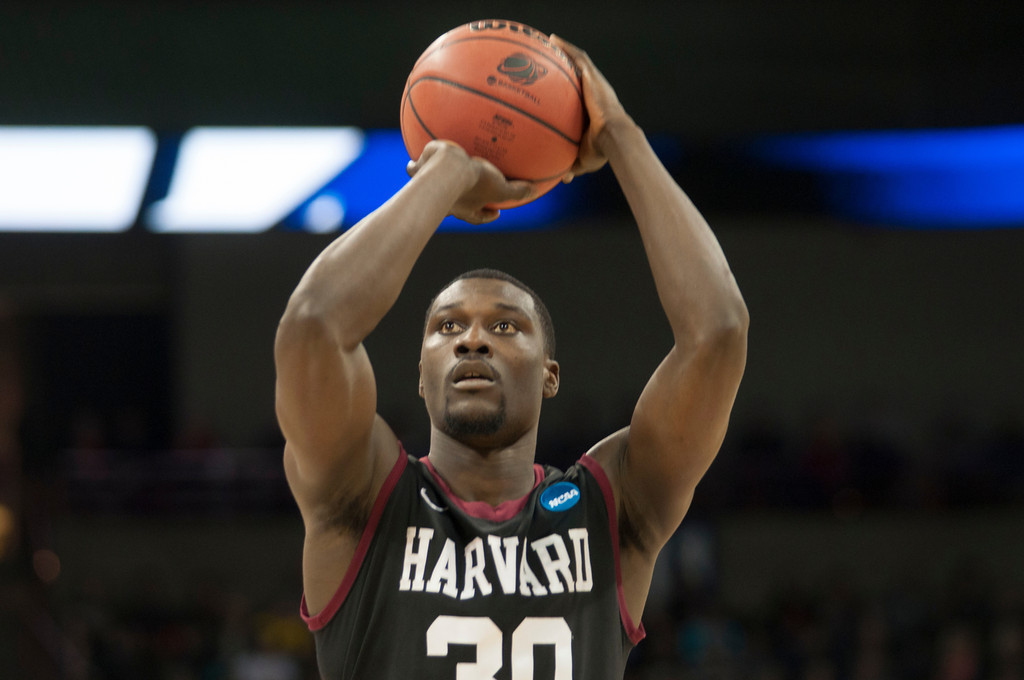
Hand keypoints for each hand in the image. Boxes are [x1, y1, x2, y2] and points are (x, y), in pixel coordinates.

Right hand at [407, 141, 533, 223]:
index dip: (485, 216)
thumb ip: (517, 191)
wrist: (447, 169)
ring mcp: (430, 185)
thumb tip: (535, 191)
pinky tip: (414, 159)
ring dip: (426, 183)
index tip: (495, 213)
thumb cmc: (474, 182)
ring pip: (427, 187)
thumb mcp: (500, 188)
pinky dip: (415, 165)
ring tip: (425, 175)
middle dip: (451, 203)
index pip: (476, 217)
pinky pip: (415, 168)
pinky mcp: (420, 169)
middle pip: (447, 206)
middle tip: (454, 197)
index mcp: (465, 207)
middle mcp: (446, 200)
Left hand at [548, 35, 633, 181]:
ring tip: (550, 42)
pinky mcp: (593, 78)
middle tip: (551, 60)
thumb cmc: (601, 151)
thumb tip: (563, 179)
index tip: (559, 87)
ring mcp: (595, 83)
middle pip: (580, 74)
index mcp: (594, 110)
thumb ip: (571, 165)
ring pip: (579, 61)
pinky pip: (578, 58)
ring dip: (566, 51)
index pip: (581, 96)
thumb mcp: (583, 160)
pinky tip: (553, 40)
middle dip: (567, 65)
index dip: (571, 89)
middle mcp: (596, 93)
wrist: (614, 138)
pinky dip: (566, 48)